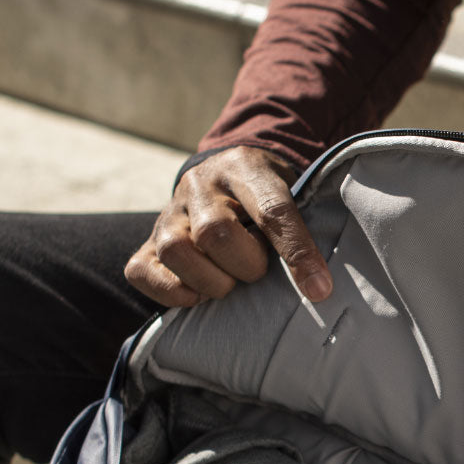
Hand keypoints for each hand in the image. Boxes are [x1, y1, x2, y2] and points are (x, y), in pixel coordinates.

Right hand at [125, 146, 332, 306]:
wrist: (225, 175)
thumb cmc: (269, 197)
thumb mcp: (295, 193)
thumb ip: (305, 227)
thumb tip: (322, 286)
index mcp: (245, 168)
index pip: (271, 210)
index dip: (296, 251)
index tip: (319, 287)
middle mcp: (200, 184)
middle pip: (216, 232)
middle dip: (247, 265)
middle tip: (259, 269)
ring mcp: (169, 212)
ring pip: (176, 250)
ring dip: (211, 280)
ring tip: (230, 282)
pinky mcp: (148, 241)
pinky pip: (142, 271)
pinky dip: (170, 292)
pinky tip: (198, 295)